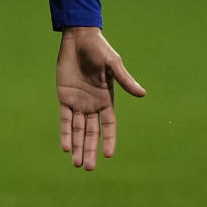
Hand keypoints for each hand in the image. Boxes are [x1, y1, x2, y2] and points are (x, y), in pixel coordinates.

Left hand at [56, 26, 145, 171]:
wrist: (79, 38)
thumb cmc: (99, 49)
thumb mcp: (113, 65)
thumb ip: (124, 80)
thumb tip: (142, 94)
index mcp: (106, 100)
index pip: (109, 126)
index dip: (108, 140)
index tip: (107, 155)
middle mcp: (92, 105)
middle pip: (92, 133)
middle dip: (90, 150)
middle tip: (87, 168)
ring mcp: (78, 103)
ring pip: (77, 130)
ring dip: (77, 146)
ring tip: (76, 164)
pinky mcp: (64, 97)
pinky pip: (64, 119)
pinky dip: (64, 133)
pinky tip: (65, 147)